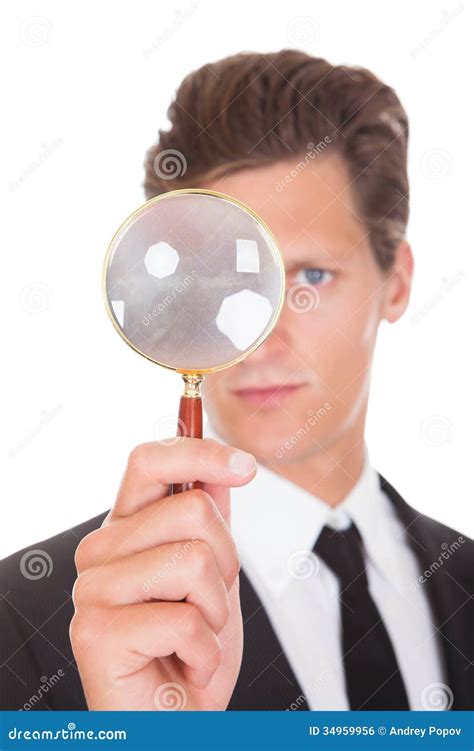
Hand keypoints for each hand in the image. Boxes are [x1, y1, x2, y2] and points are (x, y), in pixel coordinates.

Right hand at [69, 437, 256, 709]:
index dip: (199, 452)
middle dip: (226, 563)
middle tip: (206, 606)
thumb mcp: (214, 573)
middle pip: (192, 510)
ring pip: (193, 560)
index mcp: (125, 528)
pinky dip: (205, 652)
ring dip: (216, 612)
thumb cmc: (191, 648)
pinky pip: (185, 619)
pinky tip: (184, 666)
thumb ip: (211, 518)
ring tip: (195, 637)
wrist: (176, 720)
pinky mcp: (94, 632)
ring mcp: (91, 589)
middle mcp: (99, 550)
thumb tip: (223, 465)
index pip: (148, 460)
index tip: (246, 467)